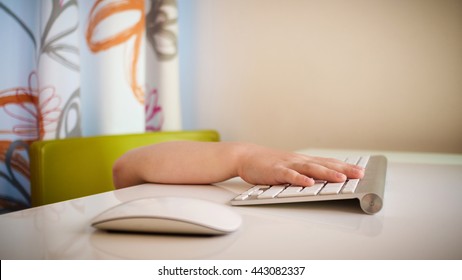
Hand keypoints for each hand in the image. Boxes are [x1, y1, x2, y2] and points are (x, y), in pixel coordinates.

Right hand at [236, 144, 364, 185]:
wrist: (245, 156)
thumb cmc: (267, 164)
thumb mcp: (289, 166)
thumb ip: (303, 172)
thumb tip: (319, 180)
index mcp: (303, 160)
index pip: (327, 162)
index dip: (345, 166)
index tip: (361, 171)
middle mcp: (298, 160)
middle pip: (324, 164)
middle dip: (343, 169)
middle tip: (360, 174)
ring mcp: (287, 164)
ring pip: (310, 169)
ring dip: (326, 173)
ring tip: (341, 179)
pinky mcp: (275, 171)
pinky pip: (289, 175)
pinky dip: (299, 179)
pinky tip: (308, 183)